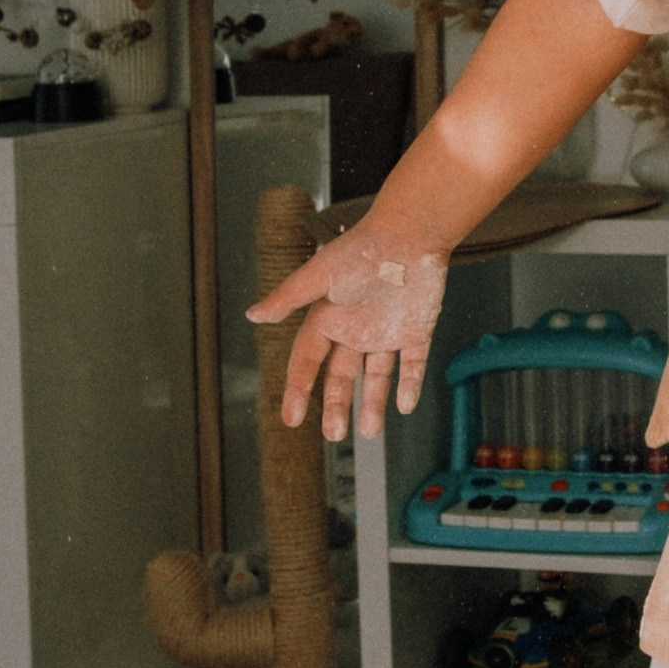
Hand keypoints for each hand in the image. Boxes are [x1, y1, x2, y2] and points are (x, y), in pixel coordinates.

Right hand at [245, 224, 449, 439]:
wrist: (409, 233)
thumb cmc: (361, 249)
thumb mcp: (318, 276)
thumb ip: (288, 298)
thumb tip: (252, 316)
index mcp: (328, 318)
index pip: (308, 361)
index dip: (298, 389)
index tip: (292, 419)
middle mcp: (355, 330)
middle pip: (341, 376)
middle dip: (336, 405)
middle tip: (333, 435)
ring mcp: (386, 332)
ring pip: (377, 376)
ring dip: (372, 403)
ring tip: (368, 432)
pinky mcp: (416, 330)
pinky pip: (412, 363)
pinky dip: (409, 384)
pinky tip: (405, 405)